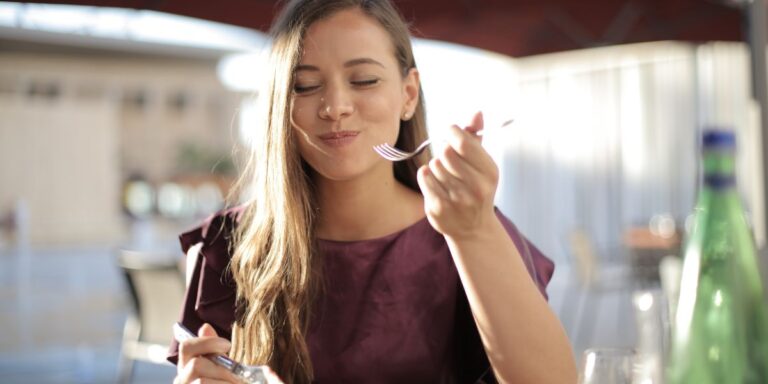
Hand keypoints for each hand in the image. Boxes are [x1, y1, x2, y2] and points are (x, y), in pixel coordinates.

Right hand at [175, 323, 283, 383]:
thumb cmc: (223, 382)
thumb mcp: (220, 368)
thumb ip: (214, 351)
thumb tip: (205, 326)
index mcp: (186, 367)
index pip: (187, 346)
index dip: (207, 342)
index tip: (227, 344)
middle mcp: (181, 380)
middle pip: (196, 365)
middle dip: (223, 370)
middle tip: (240, 377)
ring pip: (202, 382)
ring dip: (226, 383)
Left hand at [417, 111, 498, 239]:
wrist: (473, 229)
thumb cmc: (477, 188)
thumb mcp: (482, 164)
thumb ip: (476, 138)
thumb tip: (477, 113)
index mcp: (490, 172)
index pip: (463, 142)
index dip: (452, 132)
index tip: (451, 133)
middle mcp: (476, 187)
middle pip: (446, 152)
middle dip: (445, 151)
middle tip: (449, 159)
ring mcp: (457, 200)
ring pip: (434, 164)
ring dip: (437, 166)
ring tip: (446, 177)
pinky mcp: (438, 208)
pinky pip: (424, 177)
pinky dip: (427, 176)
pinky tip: (436, 184)